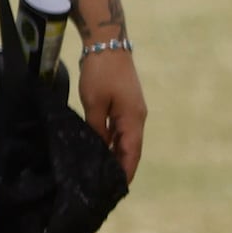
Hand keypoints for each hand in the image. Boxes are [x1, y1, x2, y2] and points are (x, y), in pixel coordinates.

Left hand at [81, 42, 147, 183]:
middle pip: (131, 148)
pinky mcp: (124, 103)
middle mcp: (137, 118)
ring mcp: (132, 110)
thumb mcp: (94, 102)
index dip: (126, 171)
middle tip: (107, 184)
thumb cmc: (101, 73)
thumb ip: (97, 127)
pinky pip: (120, 128)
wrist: (107, 45)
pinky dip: (113, 140)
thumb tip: (98, 146)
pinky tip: (101, 148)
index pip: (132, 153)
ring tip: (103, 171)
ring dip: (116, 153)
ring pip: (125, 138)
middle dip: (121, 166)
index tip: (119, 188)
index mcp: (133, 119)